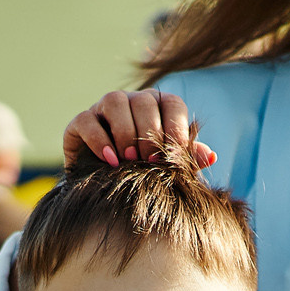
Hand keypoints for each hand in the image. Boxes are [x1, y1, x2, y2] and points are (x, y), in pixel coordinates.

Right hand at [61, 92, 218, 169]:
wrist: (106, 189)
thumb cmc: (144, 173)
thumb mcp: (168, 167)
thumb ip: (188, 159)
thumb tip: (210, 156)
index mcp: (158, 107)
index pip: (172, 103)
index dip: (175, 128)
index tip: (175, 156)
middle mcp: (132, 102)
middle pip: (143, 101)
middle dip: (149, 132)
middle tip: (150, 161)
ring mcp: (103, 109)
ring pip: (114, 101)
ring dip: (125, 131)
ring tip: (129, 159)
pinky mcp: (80, 123)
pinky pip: (87, 120)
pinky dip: (98, 139)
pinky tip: (110, 159)